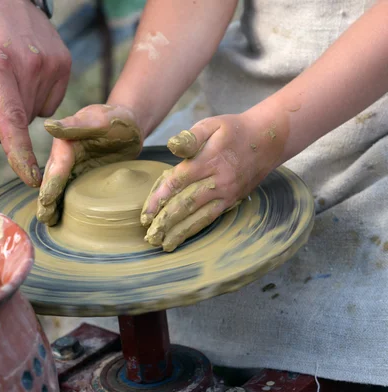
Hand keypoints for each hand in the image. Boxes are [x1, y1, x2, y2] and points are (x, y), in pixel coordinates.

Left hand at [0, 0, 71, 186]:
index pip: (10, 117)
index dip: (18, 150)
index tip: (29, 177)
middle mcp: (28, 63)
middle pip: (16, 122)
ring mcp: (50, 62)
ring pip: (34, 115)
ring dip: (13, 116)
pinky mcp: (63, 62)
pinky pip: (50, 102)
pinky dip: (33, 101)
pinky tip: (18, 81)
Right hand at [37, 104, 142, 224]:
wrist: (130, 126)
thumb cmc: (116, 119)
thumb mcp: (99, 120)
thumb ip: (75, 125)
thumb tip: (48, 126)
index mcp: (65, 142)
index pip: (57, 166)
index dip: (51, 183)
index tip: (46, 199)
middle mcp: (64, 156)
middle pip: (53, 180)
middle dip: (47, 199)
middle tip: (44, 218)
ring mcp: (73, 168)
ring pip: (60, 188)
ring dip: (53, 205)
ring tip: (49, 222)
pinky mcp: (82, 176)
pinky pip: (71, 191)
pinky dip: (65, 204)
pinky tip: (63, 218)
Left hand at [141, 113, 286, 251]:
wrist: (269, 139)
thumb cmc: (233, 130)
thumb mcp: (212, 125)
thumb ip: (191, 137)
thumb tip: (172, 145)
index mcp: (209, 160)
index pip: (178, 182)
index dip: (160, 198)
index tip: (145, 214)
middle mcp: (218, 180)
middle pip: (186, 204)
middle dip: (166, 221)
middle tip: (150, 236)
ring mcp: (226, 193)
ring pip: (199, 216)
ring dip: (179, 231)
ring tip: (163, 244)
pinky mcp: (231, 201)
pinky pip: (211, 217)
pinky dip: (195, 229)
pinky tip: (182, 238)